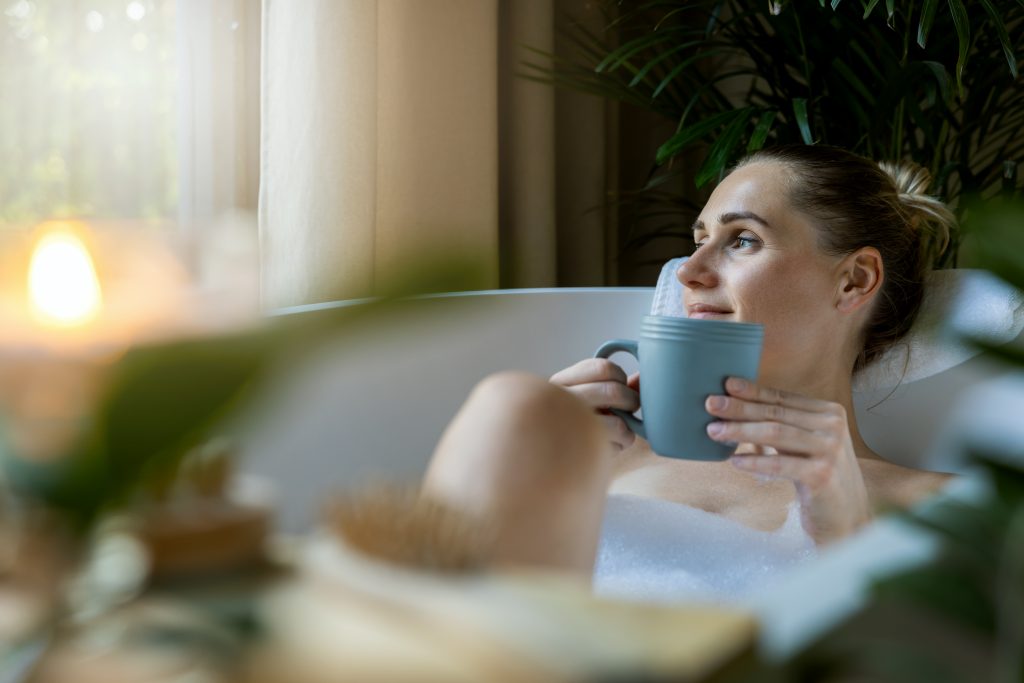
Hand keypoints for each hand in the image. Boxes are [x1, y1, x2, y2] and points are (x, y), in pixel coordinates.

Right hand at [550, 359, 639, 450]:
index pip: (603, 368)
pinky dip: (619, 447)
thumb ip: (610, 383)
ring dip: (628, 429)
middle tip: (629, 408)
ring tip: (621, 432)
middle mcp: (561, 402)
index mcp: (562, 381)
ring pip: (618, 424)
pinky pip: (614, 448)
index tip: (620, 384)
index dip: (620, 376)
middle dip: (631, 401)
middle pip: (614, 392)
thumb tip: (641, 378)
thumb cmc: (567, 417)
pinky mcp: (577, 452)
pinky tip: (607, 446)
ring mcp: (569, 428)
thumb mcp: (581, 393)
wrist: (540, 453)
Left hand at [704, 377, 870, 543]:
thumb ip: (783, 425)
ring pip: (775, 433)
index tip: (726, 384)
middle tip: (710, 404)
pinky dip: (755, 461)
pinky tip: (734, 460)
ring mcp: (830, 450)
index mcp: (829, 412)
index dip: (752, 391)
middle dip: (740, 408)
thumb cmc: (817, 475)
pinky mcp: (822, 475)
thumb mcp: (804, 444)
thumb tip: (735, 407)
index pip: (782, 398)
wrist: (846, 516)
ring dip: (741, 431)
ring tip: (714, 431)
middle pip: (776, 413)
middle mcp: (832, 427)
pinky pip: (780, 464)